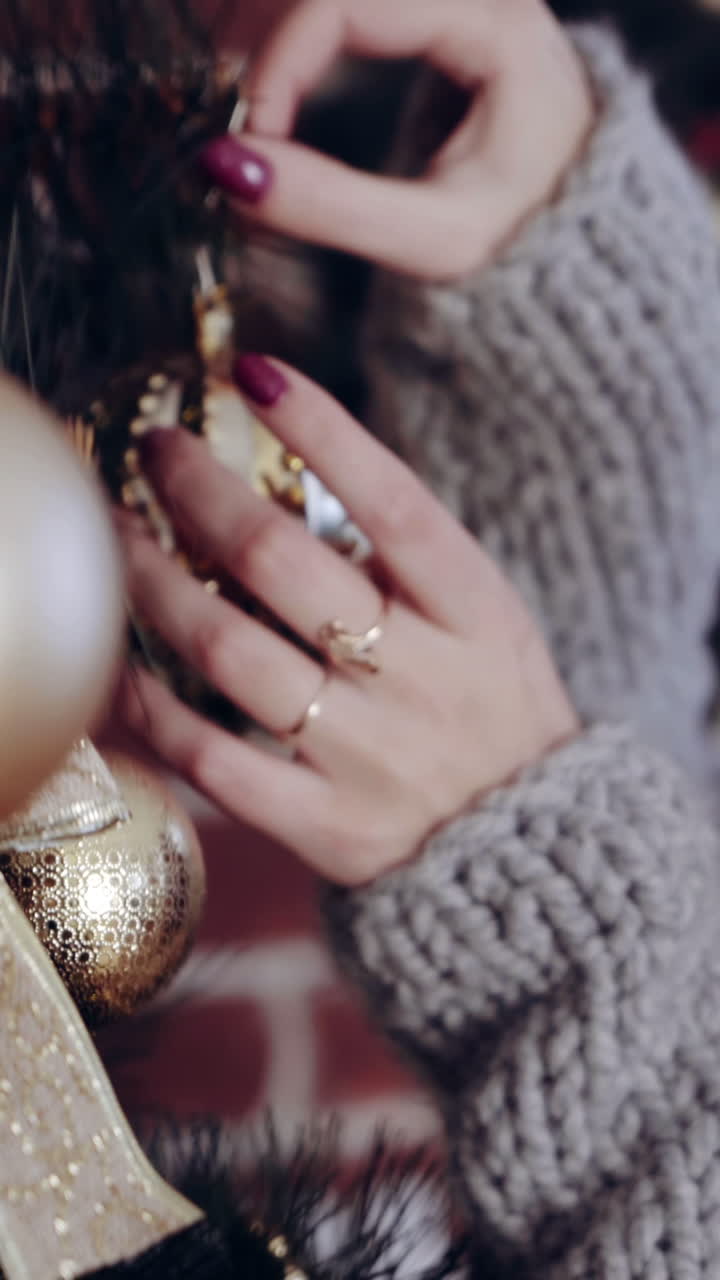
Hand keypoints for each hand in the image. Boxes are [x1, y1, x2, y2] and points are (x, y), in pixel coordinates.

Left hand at [116, 357, 577, 886]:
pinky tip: (118, 666)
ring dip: (154, 585)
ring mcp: (369, 755)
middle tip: (156, 451)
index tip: (254, 371)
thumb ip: (412, 563)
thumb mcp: (491, 625)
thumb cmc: (496, 716)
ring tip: (120, 539)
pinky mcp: (325, 825)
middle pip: (283, 564)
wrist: (532, 858)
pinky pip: (213, 758)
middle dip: (202, 493)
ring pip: (230, 651)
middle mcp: (422, 677)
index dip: (322, 428)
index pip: (393, 500)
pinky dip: (153, 708)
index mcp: (477, 613)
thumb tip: (307, 476)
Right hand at [202, 0, 593, 279]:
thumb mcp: (434, 239)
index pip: (345, 0)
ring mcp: (455, 0)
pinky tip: (267, 78)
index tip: (254, 139)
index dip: (279, 63)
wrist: (582, 239)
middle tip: (218, 91)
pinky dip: (297, 31)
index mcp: (494, 21)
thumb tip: (227, 168)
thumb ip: (334, 206)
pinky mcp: (437, 14)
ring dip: (267, 21)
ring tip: (230, 81)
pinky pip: (350, 3)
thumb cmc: (526, 239)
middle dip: (258, 25)